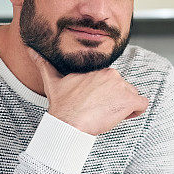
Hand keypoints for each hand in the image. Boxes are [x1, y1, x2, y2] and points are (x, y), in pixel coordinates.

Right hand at [29, 49, 148, 134]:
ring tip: (105, 114)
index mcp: (100, 69)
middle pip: (123, 89)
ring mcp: (122, 87)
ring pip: (132, 97)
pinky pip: (142, 105)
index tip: (94, 103)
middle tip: (98, 110)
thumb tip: (30, 50)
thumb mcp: (53, 81)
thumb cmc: (62, 105)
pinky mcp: (129, 101)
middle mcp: (113, 74)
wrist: (68, 122)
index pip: (113, 82)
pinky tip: (119, 117)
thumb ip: (44, 64)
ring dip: (123, 107)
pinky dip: (135, 112)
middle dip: (115, 100)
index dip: (106, 94)